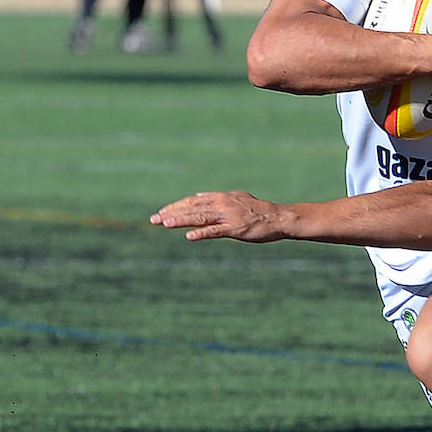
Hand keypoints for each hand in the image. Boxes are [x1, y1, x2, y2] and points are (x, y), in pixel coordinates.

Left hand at [151, 191, 286, 241]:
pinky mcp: (235, 229)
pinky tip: (189, 236)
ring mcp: (228, 217)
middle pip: (192, 209)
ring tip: (165, 224)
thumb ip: (217, 197)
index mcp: (220, 197)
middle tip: (154, 219)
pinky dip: (202, 233)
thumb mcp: (236, 197)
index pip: (192, 201)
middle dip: (172, 213)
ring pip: (200, 218)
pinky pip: (215, 231)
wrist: (278, 218)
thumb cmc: (258, 210)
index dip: (175, 207)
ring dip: (181, 220)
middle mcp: (222, 204)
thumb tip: (198, 195)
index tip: (161, 213)